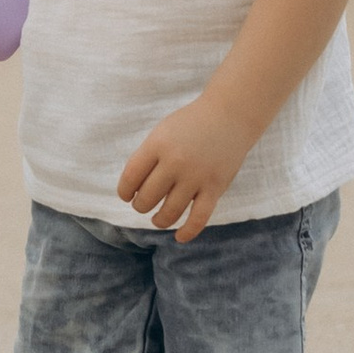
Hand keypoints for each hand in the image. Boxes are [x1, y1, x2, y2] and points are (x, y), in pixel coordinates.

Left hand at [118, 94, 253, 241]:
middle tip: (143, 204)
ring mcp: (196, 176)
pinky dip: (187, 232)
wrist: (229, 116)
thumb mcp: (162, 132)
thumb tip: (135, 190)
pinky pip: (198, 218)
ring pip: (170, 212)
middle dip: (141, 205)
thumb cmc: (190, 124)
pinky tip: (179, 237)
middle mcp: (175, 162)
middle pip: (148, 197)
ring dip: (159, 220)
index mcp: (158, 144)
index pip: (131, 177)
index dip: (124, 191)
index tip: (127, 195)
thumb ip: (148, 157)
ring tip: (157, 218)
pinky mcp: (215, 188)